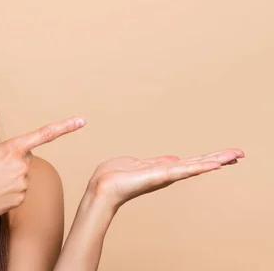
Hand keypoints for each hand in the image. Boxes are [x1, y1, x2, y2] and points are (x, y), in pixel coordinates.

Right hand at [0, 116, 86, 225]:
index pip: (43, 134)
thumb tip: (5, 159)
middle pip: (25, 158)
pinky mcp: (20, 201)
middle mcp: (21, 166)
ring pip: (21, 176)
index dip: (64, 126)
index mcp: (10, 149)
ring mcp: (22, 185)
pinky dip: (7, 192)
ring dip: (8, 178)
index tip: (81, 120)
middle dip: (13, 161)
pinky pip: (18, 191)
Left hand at [87, 148, 244, 209]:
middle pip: (197, 164)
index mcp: (162, 169)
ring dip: (215, 160)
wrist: (102, 188)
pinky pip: (183, 170)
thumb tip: (172, 159)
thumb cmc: (114, 176)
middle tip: (239, 153)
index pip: (189, 162)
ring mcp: (166, 176)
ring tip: (234, 155)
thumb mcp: (138, 163)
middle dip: (218, 158)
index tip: (226, 155)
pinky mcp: (160, 176)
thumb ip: (156, 162)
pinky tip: (214, 164)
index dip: (207, 159)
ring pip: (195, 166)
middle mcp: (167, 174)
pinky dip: (200, 167)